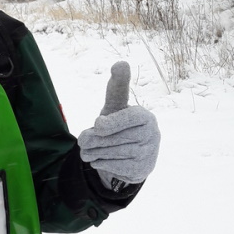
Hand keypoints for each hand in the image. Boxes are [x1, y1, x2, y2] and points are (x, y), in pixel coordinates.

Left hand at [77, 62, 159, 187]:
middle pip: (115, 138)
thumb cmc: (120, 124)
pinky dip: (101, 163)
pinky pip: (114, 167)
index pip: (130, 118)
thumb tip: (121, 63)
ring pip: (113, 153)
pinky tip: (97, 160)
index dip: (112, 122)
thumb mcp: (116, 106)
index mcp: (145, 116)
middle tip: (81, 141)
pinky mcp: (142, 170)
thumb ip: (116, 88)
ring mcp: (148, 153)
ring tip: (86, 150)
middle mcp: (152, 134)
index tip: (98, 124)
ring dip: (94, 152)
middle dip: (94, 139)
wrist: (131, 156)